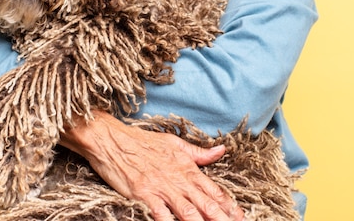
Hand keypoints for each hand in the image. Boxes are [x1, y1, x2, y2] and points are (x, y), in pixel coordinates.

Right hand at [60, 111, 242, 220]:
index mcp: (186, 166)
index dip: (228, 206)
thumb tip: (221, 150)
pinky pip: (161, 214)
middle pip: (205, 203)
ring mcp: (161, 187)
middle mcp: (177, 178)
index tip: (241, 217)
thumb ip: (198, 152)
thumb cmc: (142, 142)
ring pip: (188, 211)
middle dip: (222, 218)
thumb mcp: (173, 143)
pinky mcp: (143, 195)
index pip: (213, 189)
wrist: (113, 140)